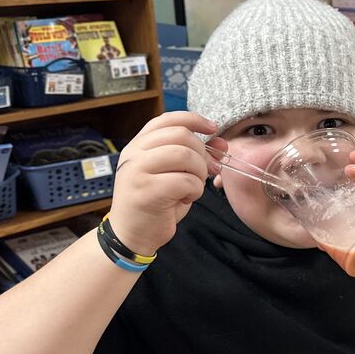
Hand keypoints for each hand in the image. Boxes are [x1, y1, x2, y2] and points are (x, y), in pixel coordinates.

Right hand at [108, 112, 220, 255]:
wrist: (133, 234)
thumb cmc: (156, 203)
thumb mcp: (175, 173)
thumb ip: (194, 155)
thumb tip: (221, 142)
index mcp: (138, 145)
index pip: (167, 119)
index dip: (194, 119)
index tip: (213, 128)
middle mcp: (134, 154)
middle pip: (181, 135)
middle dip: (202, 153)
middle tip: (206, 171)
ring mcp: (137, 171)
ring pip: (184, 155)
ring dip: (199, 172)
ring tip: (193, 187)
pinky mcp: (146, 191)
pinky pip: (185, 181)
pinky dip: (194, 190)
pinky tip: (186, 199)